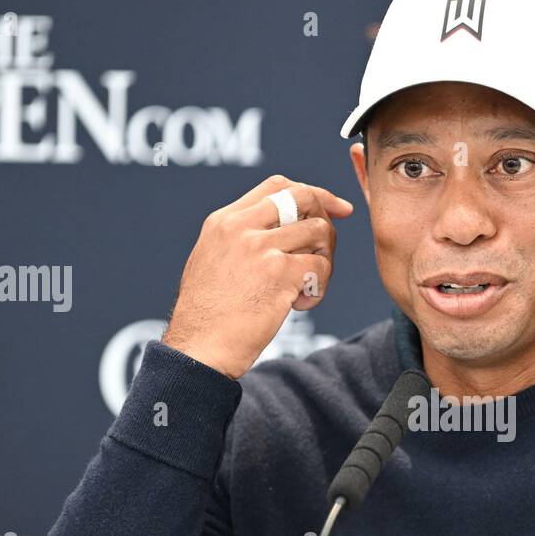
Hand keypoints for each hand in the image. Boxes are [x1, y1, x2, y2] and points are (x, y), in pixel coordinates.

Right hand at [163, 175, 354, 378]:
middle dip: (327, 217)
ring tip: (306, 285)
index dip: (312, 193)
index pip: (277, 187)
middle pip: (303, 196)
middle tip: (326, 249)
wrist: (199, 348)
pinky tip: (300, 304)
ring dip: (324, 259)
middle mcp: (241, 227)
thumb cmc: (207, 316)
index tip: (335, 208)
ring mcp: (260, 248)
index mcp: (224, 221)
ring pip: (319, 231)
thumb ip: (241, 240)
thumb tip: (285, 232)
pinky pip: (320, 267)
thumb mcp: (213, 261)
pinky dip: (319, 287)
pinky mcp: (278, 273)